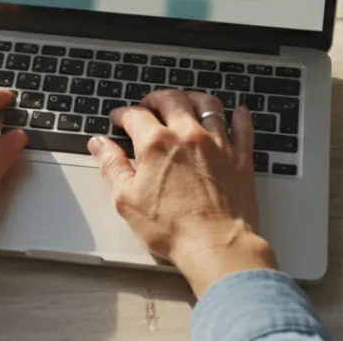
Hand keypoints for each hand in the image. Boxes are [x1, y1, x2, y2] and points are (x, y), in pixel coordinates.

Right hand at [89, 90, 275, 295]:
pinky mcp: (240, 158)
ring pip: (208, 104)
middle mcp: (188, 136)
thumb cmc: (172, 229)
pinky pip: (243, 128)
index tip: (119, 118)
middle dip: (156, 98)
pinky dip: (240, 117)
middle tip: (150, 104)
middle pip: (172, 100)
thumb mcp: (127, 200)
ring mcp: (218, 144)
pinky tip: (238, 113)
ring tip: (186, 101)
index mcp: (156, 144)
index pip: (135, 115)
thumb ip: (112, 166)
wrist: (216, 246)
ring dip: (194, 98)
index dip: (123, 114)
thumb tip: (99, 145)